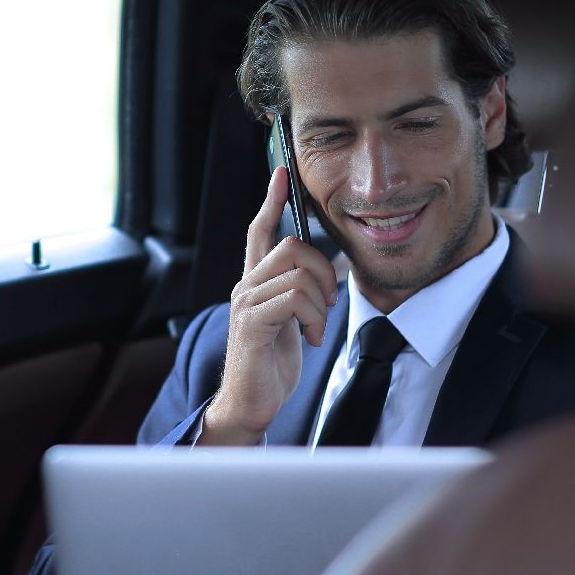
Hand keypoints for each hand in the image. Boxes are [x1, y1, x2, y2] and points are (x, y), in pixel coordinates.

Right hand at [198, 167, 338, 444]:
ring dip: (322, 303)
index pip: (259, 231)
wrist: (252, 402)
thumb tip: (329, 272)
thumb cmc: (271, 364)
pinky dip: (315, 319)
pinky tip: (312, 339)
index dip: (271, 200)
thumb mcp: (291, 321)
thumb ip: (300, 293)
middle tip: (329, 303)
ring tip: (318, 328)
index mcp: (255, 283)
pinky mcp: (252, 322)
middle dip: (324, 271)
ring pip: (299, 273)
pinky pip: (296, 299)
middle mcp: (245, 286)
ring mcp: (246, 302)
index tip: (281, 172)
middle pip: (292, 246)